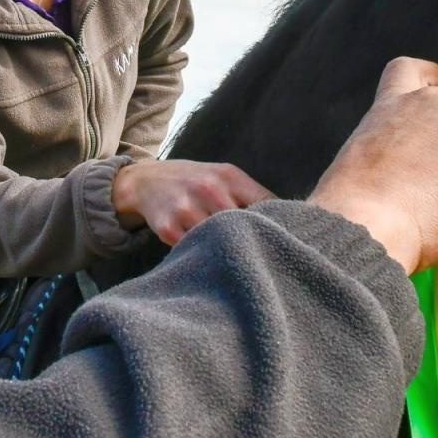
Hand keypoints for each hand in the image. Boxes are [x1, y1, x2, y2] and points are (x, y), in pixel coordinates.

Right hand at [112, 159, 274, 244]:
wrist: (146, 181)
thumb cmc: (195, 182)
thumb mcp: (223, 177)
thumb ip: (250, 196)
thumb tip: (290, 223)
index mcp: (229, 176)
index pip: (266, 203)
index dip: (279, 224)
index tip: (287, 240)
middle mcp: (208, 188)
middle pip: (244, 225)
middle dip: (253, 242)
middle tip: (261, 257)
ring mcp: (186, 208)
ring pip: (219, 241)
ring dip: (228, 253)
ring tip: (234, 261)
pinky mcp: (168, 228)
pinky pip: (194, 251)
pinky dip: (202, 257)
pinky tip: (206, 257)